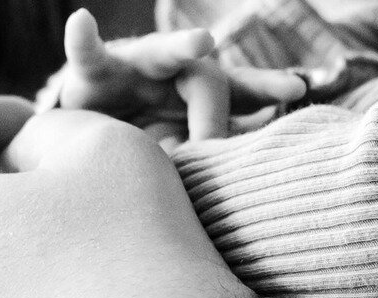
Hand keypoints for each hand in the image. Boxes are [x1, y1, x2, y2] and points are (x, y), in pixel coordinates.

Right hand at [42, 8, 303, 142]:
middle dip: (224, 96)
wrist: (85, 139)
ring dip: (179, 47)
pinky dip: (83, 39)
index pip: (239, 90)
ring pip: (158, 52)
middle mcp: (171, 75)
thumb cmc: (143, 146)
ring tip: (202, 43)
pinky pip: (87, 54)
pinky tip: (81, 22)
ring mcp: (133, 68)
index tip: (296, 89)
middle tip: (242, 97)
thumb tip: (262, 194)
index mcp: (197, 95)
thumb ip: (215, 164)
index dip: (266, 87)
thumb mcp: (183, 159)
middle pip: (205, 72)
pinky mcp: (93, 71)